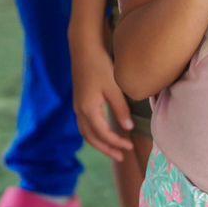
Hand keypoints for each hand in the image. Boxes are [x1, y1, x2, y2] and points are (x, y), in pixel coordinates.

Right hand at [72, 39, 135, 160]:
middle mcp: (80, 111)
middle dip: (107, 149)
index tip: (130, 146)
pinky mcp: (79, 102)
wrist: (84, 50)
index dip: (116, 142)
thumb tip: (127, 127)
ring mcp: (77, 107)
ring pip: (86, 133)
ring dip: (99, 143)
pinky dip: (94, 134)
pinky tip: (103, 133)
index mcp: (88, 109)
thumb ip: (120, 109)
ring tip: (113, 149)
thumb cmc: (100, 66)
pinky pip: (85, 125)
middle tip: (121, 156)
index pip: (103, 134)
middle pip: (92, 138)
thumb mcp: (114, 87)